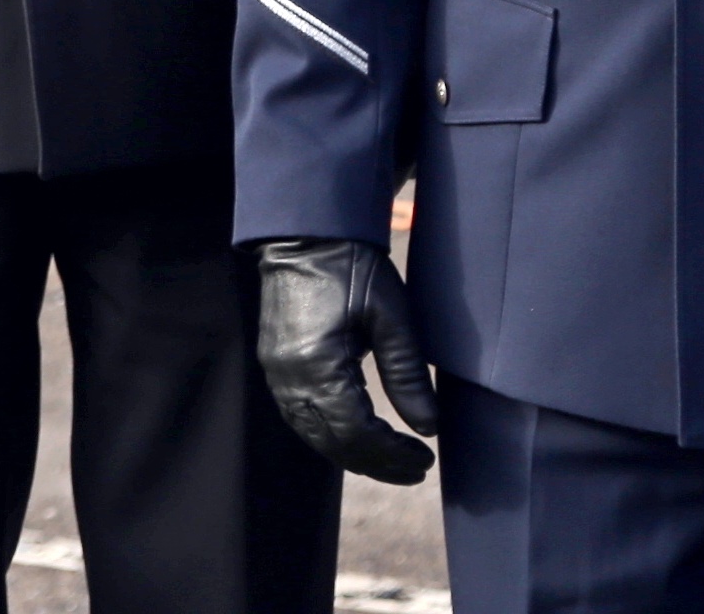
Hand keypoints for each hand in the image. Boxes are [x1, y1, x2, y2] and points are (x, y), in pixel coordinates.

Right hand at [256, 236, 442, 483]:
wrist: (305, 233)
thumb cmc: (353, 268)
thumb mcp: (391, 317)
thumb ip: (408, 376)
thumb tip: (429, 428)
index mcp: (318, 366)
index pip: (357, 434)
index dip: (392, 454)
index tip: (426, 459)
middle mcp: (289, 377)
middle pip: (332, 443)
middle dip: (376, 463)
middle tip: (416, 470)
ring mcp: (276, 372)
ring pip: (312, 435)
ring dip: (352, 454)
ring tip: (391, 460)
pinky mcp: (274, 364)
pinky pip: (299, 417)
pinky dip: (329, 435)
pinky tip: (356, 436)